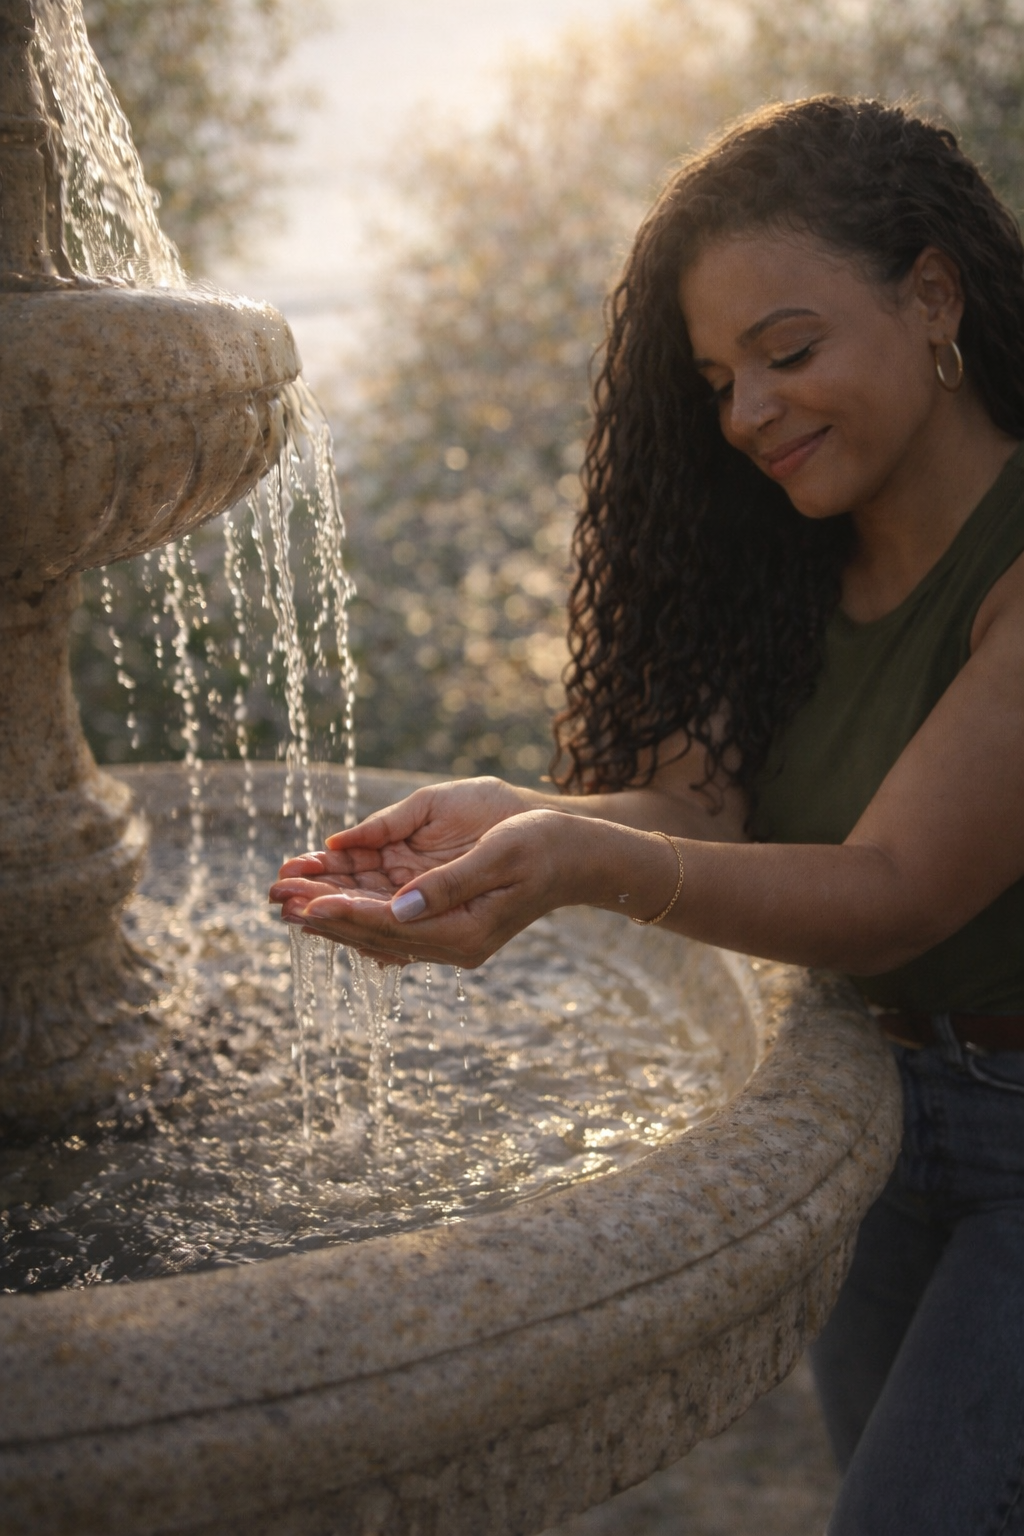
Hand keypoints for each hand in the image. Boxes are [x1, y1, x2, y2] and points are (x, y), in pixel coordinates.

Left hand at [268, 776, 538, 963]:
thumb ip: (449, 883)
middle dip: (324, 914)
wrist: (579, 855)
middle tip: (275, 898)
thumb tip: (399, 906)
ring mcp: (450, 938)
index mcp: (464, 931)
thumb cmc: (544, 844)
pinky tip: (328, 905)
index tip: (304, 901)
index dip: (343, 912)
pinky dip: (357, 911)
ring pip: (378, 930)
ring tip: (288, 899)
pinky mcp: (448, 923)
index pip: (389, 924)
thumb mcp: (500, 854)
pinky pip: (392, 924)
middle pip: (374, 933)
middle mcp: (453, 944)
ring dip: (333, 914)